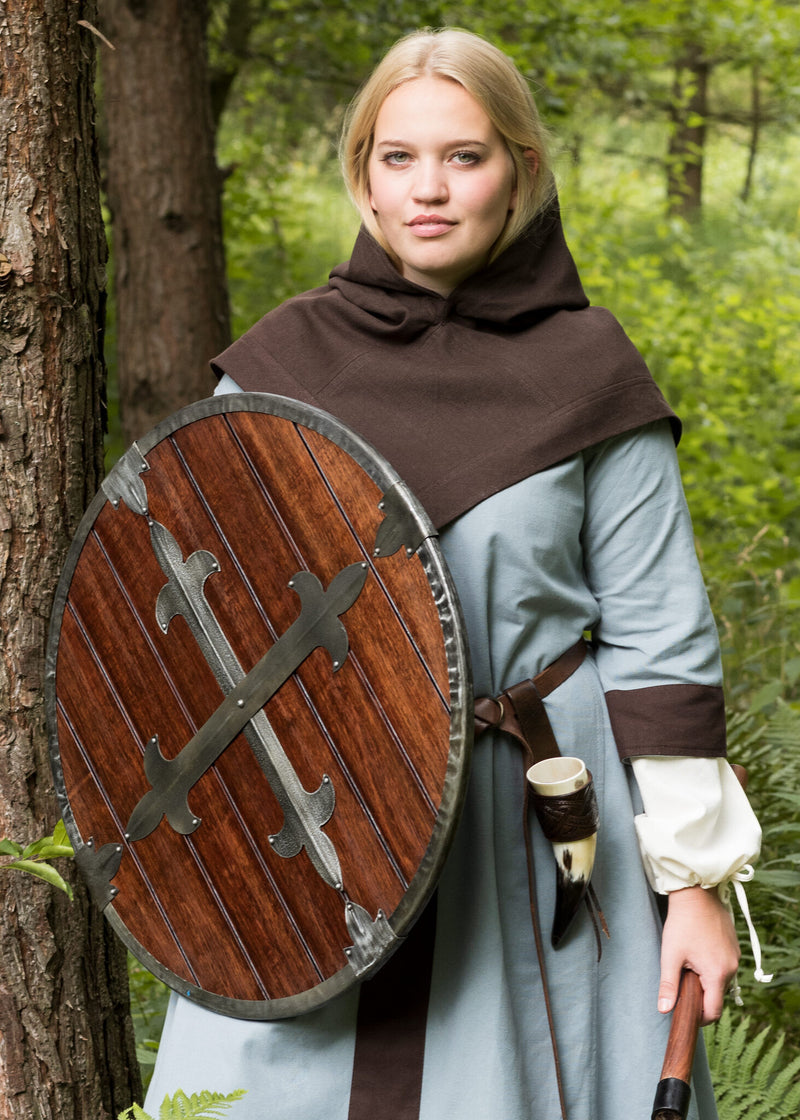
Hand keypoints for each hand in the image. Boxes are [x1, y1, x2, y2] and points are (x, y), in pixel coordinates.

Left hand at [658, 885, 739, 1024]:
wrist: (697, 894)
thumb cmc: (682, 923)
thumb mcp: (671, 955)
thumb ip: (669, 985)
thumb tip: (664, 1010)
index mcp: (717, 973)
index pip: (713, 1011)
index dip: (699, 1017)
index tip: (685, 1013)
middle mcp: (732, 968)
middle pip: (718, 997)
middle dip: (701, 997)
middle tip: (682, 984)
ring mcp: (735, 957)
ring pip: (721, 982)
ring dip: (706, 981)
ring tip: (689, 966)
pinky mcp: (734, 947)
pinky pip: (725, 967)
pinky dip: (712, 968)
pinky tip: (698, 955)